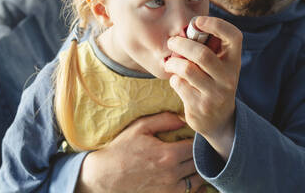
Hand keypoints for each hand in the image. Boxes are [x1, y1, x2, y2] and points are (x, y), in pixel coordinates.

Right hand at [76, 112, 204, 192]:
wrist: (104, 177)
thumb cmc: (122, 149)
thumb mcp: (140, 127)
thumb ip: (164, 120)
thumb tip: (184, 118)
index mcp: (168, 154)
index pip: (197, 146)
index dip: (198, 140)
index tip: (195, 136)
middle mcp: (172, 174)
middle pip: (200, 163)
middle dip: (200, 153)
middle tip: (197, 147)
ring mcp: (170, 189)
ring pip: (198, 179)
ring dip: (198, 169)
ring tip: (192, 160)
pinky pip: (190, 192)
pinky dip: (193, 184)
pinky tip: (188, 174)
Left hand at [164, 16, 242, 159]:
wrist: (219, 120)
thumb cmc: (214, 82)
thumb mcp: (219, 66)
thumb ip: (208, 49)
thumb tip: (184, 31)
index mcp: (234, 61)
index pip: (234, 37)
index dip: (217, 24)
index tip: (198, 21)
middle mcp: (228, 77)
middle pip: (202, 54)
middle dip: (181, 44)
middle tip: (172, 41)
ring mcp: (215, 93)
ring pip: (187, 69)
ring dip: (173, 62)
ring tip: (170, 62)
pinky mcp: (200, 106)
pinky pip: (179, 84)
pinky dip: (173, 78)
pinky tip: (177, 80)